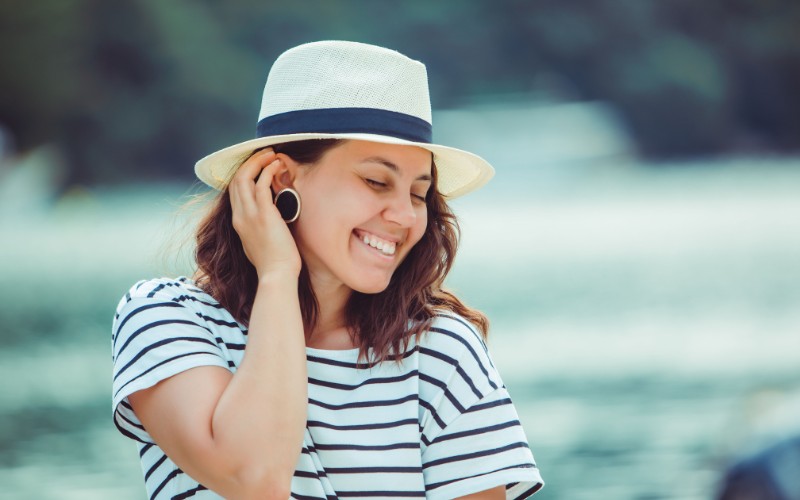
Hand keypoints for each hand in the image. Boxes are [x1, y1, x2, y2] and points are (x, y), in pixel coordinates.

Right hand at [229, 148, 301, 279]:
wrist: (276, 275)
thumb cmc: (274, 264)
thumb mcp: (258, 243)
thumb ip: (257, 229)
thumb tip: (266, 220)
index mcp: (238, 222)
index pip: (234, 191)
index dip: (245, 175)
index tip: (258, 167)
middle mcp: (240, 216)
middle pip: (236, 180)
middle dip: (250, 163)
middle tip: (265, 154)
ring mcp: (249, 214)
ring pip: (245, 177)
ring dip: (258, 162)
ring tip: (272, 155)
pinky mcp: (264, 214)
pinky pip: (262, 184)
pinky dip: (268, 170)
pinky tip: (277, 164)